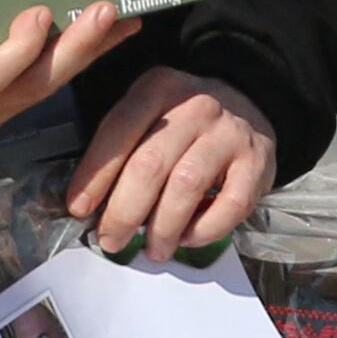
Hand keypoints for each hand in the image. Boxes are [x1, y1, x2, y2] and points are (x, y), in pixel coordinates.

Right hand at [0, 0, 140, 155]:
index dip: (13, 50)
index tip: (38, 14)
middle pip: (29, 84)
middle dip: (69, 49)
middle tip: (102, 10)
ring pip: (47, 86)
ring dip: (88, 51)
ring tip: (123, 15)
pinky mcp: (9, 112)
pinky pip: (50, 85)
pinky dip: (84, 58)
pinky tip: (118, 32)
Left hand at [65, 68, 275, 260]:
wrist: (248, 101)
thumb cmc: (184, 120)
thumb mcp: (149, 112)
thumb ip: (122, 147)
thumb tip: (89, 204)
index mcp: (157, 88)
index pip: (118, 131)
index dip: (94, 175)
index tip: (79, 209)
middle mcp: (194, 106)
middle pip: (150, 164)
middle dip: (123, 211)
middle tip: (111, 240)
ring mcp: (229, 133)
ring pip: (186, 185)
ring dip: (163, 227)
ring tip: (153, 249)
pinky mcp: (257, 162)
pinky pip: (230, 204)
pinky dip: (205, 229)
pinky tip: (188, 237)